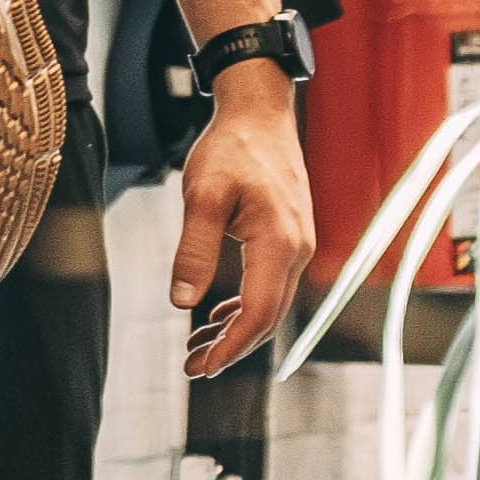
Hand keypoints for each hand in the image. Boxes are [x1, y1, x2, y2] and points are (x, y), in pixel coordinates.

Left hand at [172, 65, 313, 375]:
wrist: (259, 110)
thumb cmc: (231, 147)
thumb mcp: (202, 195)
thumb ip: (194, 249)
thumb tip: (181, 303)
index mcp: (279, 242)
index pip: (258, 314)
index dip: (230, 347)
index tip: (202, 368)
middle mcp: (297, 249)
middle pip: (267, 318)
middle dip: (231, 348)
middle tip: (192, 367)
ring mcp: (297, 244)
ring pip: (269, 304)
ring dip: (236, 330)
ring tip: (197, 347)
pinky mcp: (289, 237)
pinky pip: (270, 285)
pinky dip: (245, 306)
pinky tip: (218, 314)